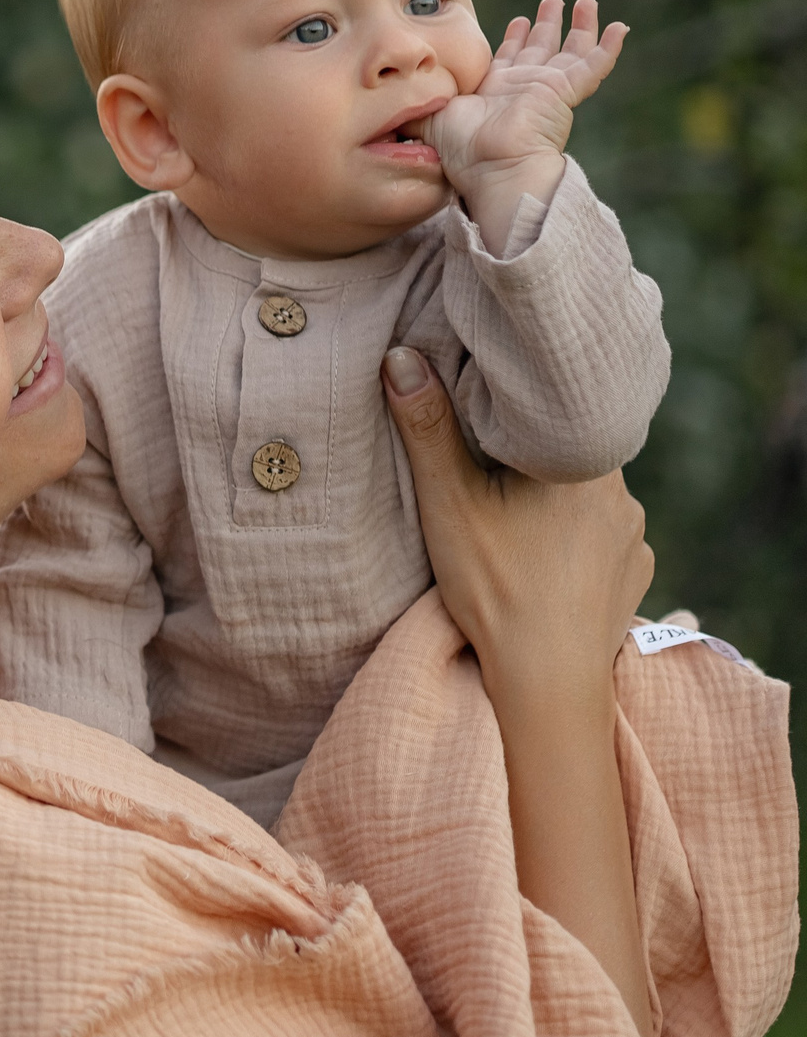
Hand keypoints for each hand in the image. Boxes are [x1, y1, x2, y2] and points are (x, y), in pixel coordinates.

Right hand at [379, 346, 650, 705]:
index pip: (550, 412)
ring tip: (511, 528)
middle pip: (566, 453)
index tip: (479, 422)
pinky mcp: (636, 573)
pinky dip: (573, 543)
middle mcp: (622, 491)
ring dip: (552, 503)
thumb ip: (425, 426)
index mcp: (582, 460)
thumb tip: (400, 356)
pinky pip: (602, 538)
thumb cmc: (494, 587)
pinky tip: (541, 562)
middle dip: (528, 460)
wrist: (547, 680)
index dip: (512, 413)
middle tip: (485, 479)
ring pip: (585, 497)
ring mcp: (634, 535)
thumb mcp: (447, 500)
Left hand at [423, 0, 627, 254]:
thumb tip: (387, 101)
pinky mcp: (565, 91)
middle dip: (545, 25)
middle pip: (540, 50)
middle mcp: (523, 89)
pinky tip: (621, 27)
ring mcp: (548, 90)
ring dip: (578, 26)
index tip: (517, 21)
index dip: (514, 40)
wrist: (492, 168)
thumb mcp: (429, 120)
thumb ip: (413, 108)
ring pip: (570, 50)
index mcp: (495, 94)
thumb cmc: (461, 151)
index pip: (508, 62)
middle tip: (553, 2)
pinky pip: (594, 65)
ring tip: (585, 1)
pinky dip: (608, 47)